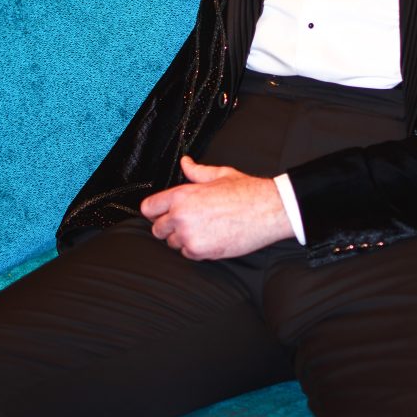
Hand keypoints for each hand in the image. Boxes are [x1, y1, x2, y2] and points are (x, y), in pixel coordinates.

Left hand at [140, 155, 293, 260]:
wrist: (268, 210)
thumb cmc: (247, 192)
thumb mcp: (220, 175)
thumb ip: (197, 171)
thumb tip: (186, 163)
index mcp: (182, 195)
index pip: (148, 208)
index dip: (155, 211)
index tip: (161, 213)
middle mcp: (181, 216)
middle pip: (157, 229)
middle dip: (169, 227)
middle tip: (188, 222)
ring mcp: (189, 236)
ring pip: (173, 243)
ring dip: (183, 239)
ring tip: (204, 228)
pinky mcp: (200, 251)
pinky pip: (188, 254)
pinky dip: (197, 249)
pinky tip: (212, 237)